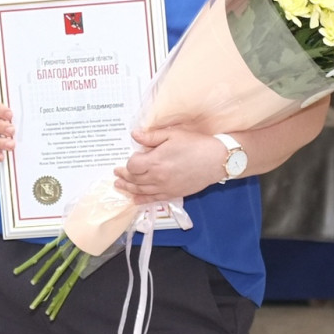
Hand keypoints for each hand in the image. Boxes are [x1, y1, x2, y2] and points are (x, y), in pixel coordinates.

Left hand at [114, 125, 228, 202]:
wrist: (216, 160)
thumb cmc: (195, 144)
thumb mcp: (172, 134)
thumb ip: (151, 136)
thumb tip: (134, 135)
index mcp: (155, 161)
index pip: (132, 165)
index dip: (129, 162)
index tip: (132, 157)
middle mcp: (157, 177)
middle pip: (134, 179)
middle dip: (124, 175)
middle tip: (117, 173)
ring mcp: (165, 187)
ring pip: (140, 190)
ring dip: (128, 188)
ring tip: (119, 185)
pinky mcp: (173, 194)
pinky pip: (153, 199)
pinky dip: (141, 200)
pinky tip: (135, 199)